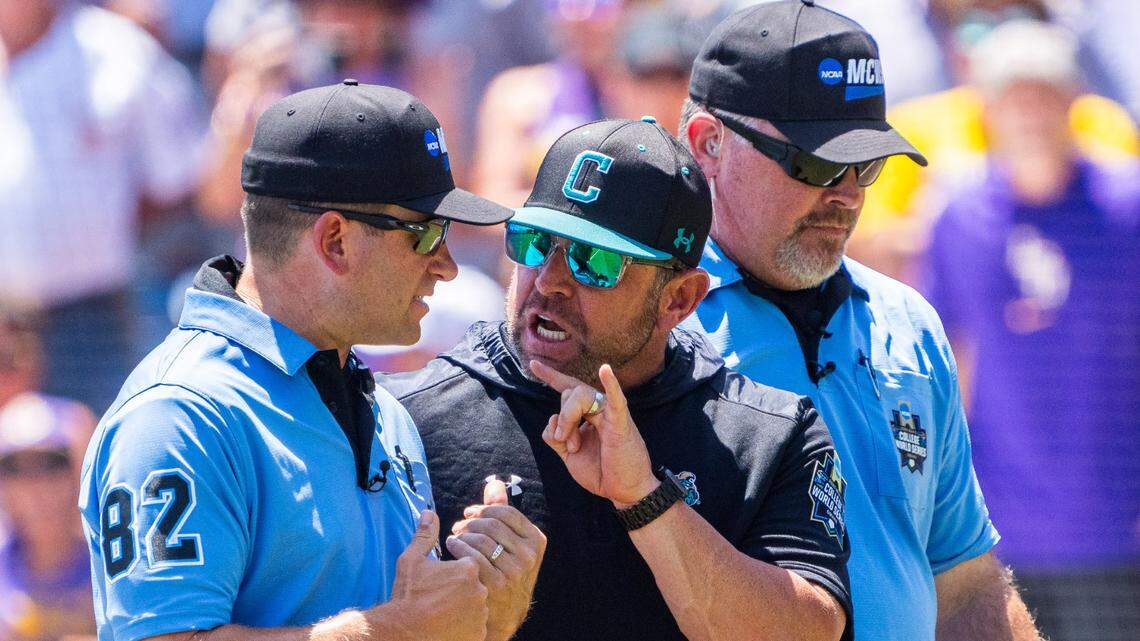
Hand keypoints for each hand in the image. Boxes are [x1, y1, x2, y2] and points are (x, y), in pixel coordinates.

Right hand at [373, 510, 488, 640]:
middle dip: (460, 590)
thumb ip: (425, 536)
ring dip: (465, 608)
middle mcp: (480, 589)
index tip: (440, 580)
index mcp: (468, 568)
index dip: (453, 572)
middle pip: (475, 585)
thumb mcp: (412, 560)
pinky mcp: (478, 634)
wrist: (404, 632)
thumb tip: (429, 513)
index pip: (469, 564)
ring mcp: (481, 613)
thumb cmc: (407, 595)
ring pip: (477, 606)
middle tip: (440, 598)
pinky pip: (477, 627)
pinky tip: (449, 626)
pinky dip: (466, 627)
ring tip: (443, 612)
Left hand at [447, 480, 546, 640]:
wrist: (506, 612)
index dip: (484, 509)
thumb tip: (494, 483)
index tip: (470, 513)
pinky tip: (451, 547)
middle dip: (470, 522)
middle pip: (491, 524)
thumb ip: (503, 512)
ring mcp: (513, 571)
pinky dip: (457, 547)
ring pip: (480, 539)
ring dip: (462, 534)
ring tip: (454, 536)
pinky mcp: (496, 584)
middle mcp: (528, 555)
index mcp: (535, 540)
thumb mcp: (514, 542)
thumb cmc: (506, 570)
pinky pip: (471, 556)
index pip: (506, 512)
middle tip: (459, 525)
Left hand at [531, 361, 658, 506]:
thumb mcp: (569, 457)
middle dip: (561, 419)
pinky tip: (605, 371)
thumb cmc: (602, 472)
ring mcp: (610, 414)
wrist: (624, 491)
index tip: (534, 364)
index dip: (550, 376)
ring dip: (568, 418)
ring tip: (572, 446)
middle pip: (569, 393)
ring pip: (580, 395)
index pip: (568, 389)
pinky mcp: (621, 424)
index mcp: (587, 416)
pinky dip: (610, 385)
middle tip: (569, 446)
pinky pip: (614, 401)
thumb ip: (556, 438)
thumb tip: (551, 420)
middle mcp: (599, 410)